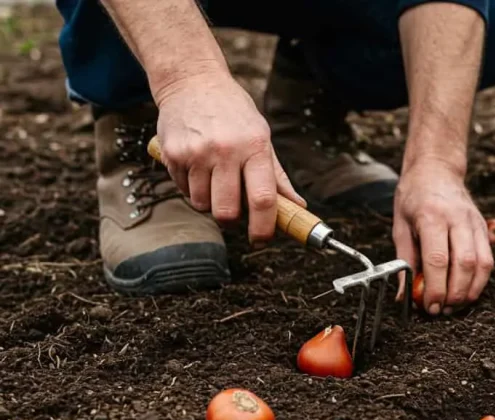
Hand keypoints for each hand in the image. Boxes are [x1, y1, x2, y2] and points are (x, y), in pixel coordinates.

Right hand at [153, 68, 304, 244]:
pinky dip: (192, 187)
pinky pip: (183, 189)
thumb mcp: (262, 136)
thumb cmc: (233, 112)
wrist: (192, 80)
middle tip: (234, 211)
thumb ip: (277, 175)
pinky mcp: (172, 153)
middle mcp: (225, 150)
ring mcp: (196, 153)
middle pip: (227, 211)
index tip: (262, 238)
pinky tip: (197, 166)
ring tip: (215, 179)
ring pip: (202, 204)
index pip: (263, 198)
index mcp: (255, 147)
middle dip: (231, 220)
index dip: (263, 227)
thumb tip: (297, 206)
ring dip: (209, 202)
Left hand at [392, 161, 492, 314]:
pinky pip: (488, 260)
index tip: (429, 306)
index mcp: (431, 216)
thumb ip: (404, 262)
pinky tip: (467, 291)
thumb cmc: (414, 197)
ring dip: (470, 291)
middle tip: (442, 310)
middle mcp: (457, 218)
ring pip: (482, 264)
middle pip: (464, 264)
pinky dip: (480, 281)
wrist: (436, 169)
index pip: (437, 259)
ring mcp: (474, 223)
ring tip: (455, 305)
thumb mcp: (400, 227)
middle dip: (454, 294)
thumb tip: (404, 296)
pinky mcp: (483, 228)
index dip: (435, 288)